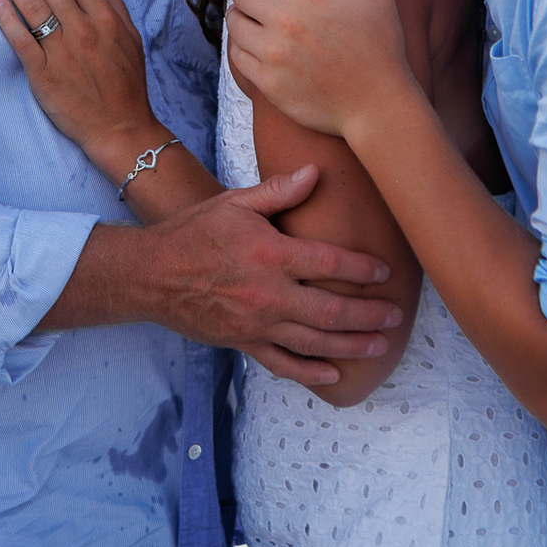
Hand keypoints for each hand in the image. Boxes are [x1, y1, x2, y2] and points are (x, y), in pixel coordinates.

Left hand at [0, 0, 154, 152]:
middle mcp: (84, 30)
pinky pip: (21, 41)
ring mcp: (63, 51)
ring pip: (33, 7)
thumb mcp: (131, 40)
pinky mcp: (44, 74)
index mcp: (106, 19)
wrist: (120, 128)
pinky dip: (8, 19)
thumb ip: (115, 9)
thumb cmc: (126, 84)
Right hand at [143, 164, 401, 386]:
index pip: (329, 264)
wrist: (151, 273)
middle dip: (368, 316)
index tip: (384, 272)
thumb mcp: (234, 203)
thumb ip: (278, 191)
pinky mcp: (243, 343)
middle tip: (395, 316)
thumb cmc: (193, 232)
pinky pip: (283, 364)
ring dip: (351, 346)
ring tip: (379, 346)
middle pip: (331, 312)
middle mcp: (268, 294)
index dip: (362, 269)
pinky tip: (334, 374)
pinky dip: (310, 372)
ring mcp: (256, 324)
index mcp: (270, 254)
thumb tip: (315, 172)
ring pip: (314, 342)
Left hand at [226, 0, 419, 141]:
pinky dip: (241, 45)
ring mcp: (274, 52)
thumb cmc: (382, 47)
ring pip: (234, 20)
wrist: (378, 106)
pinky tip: (254, 42)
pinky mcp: (266, 81)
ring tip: (250, 14)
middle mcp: (288, 19)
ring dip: (239, 13)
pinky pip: (237, 54)